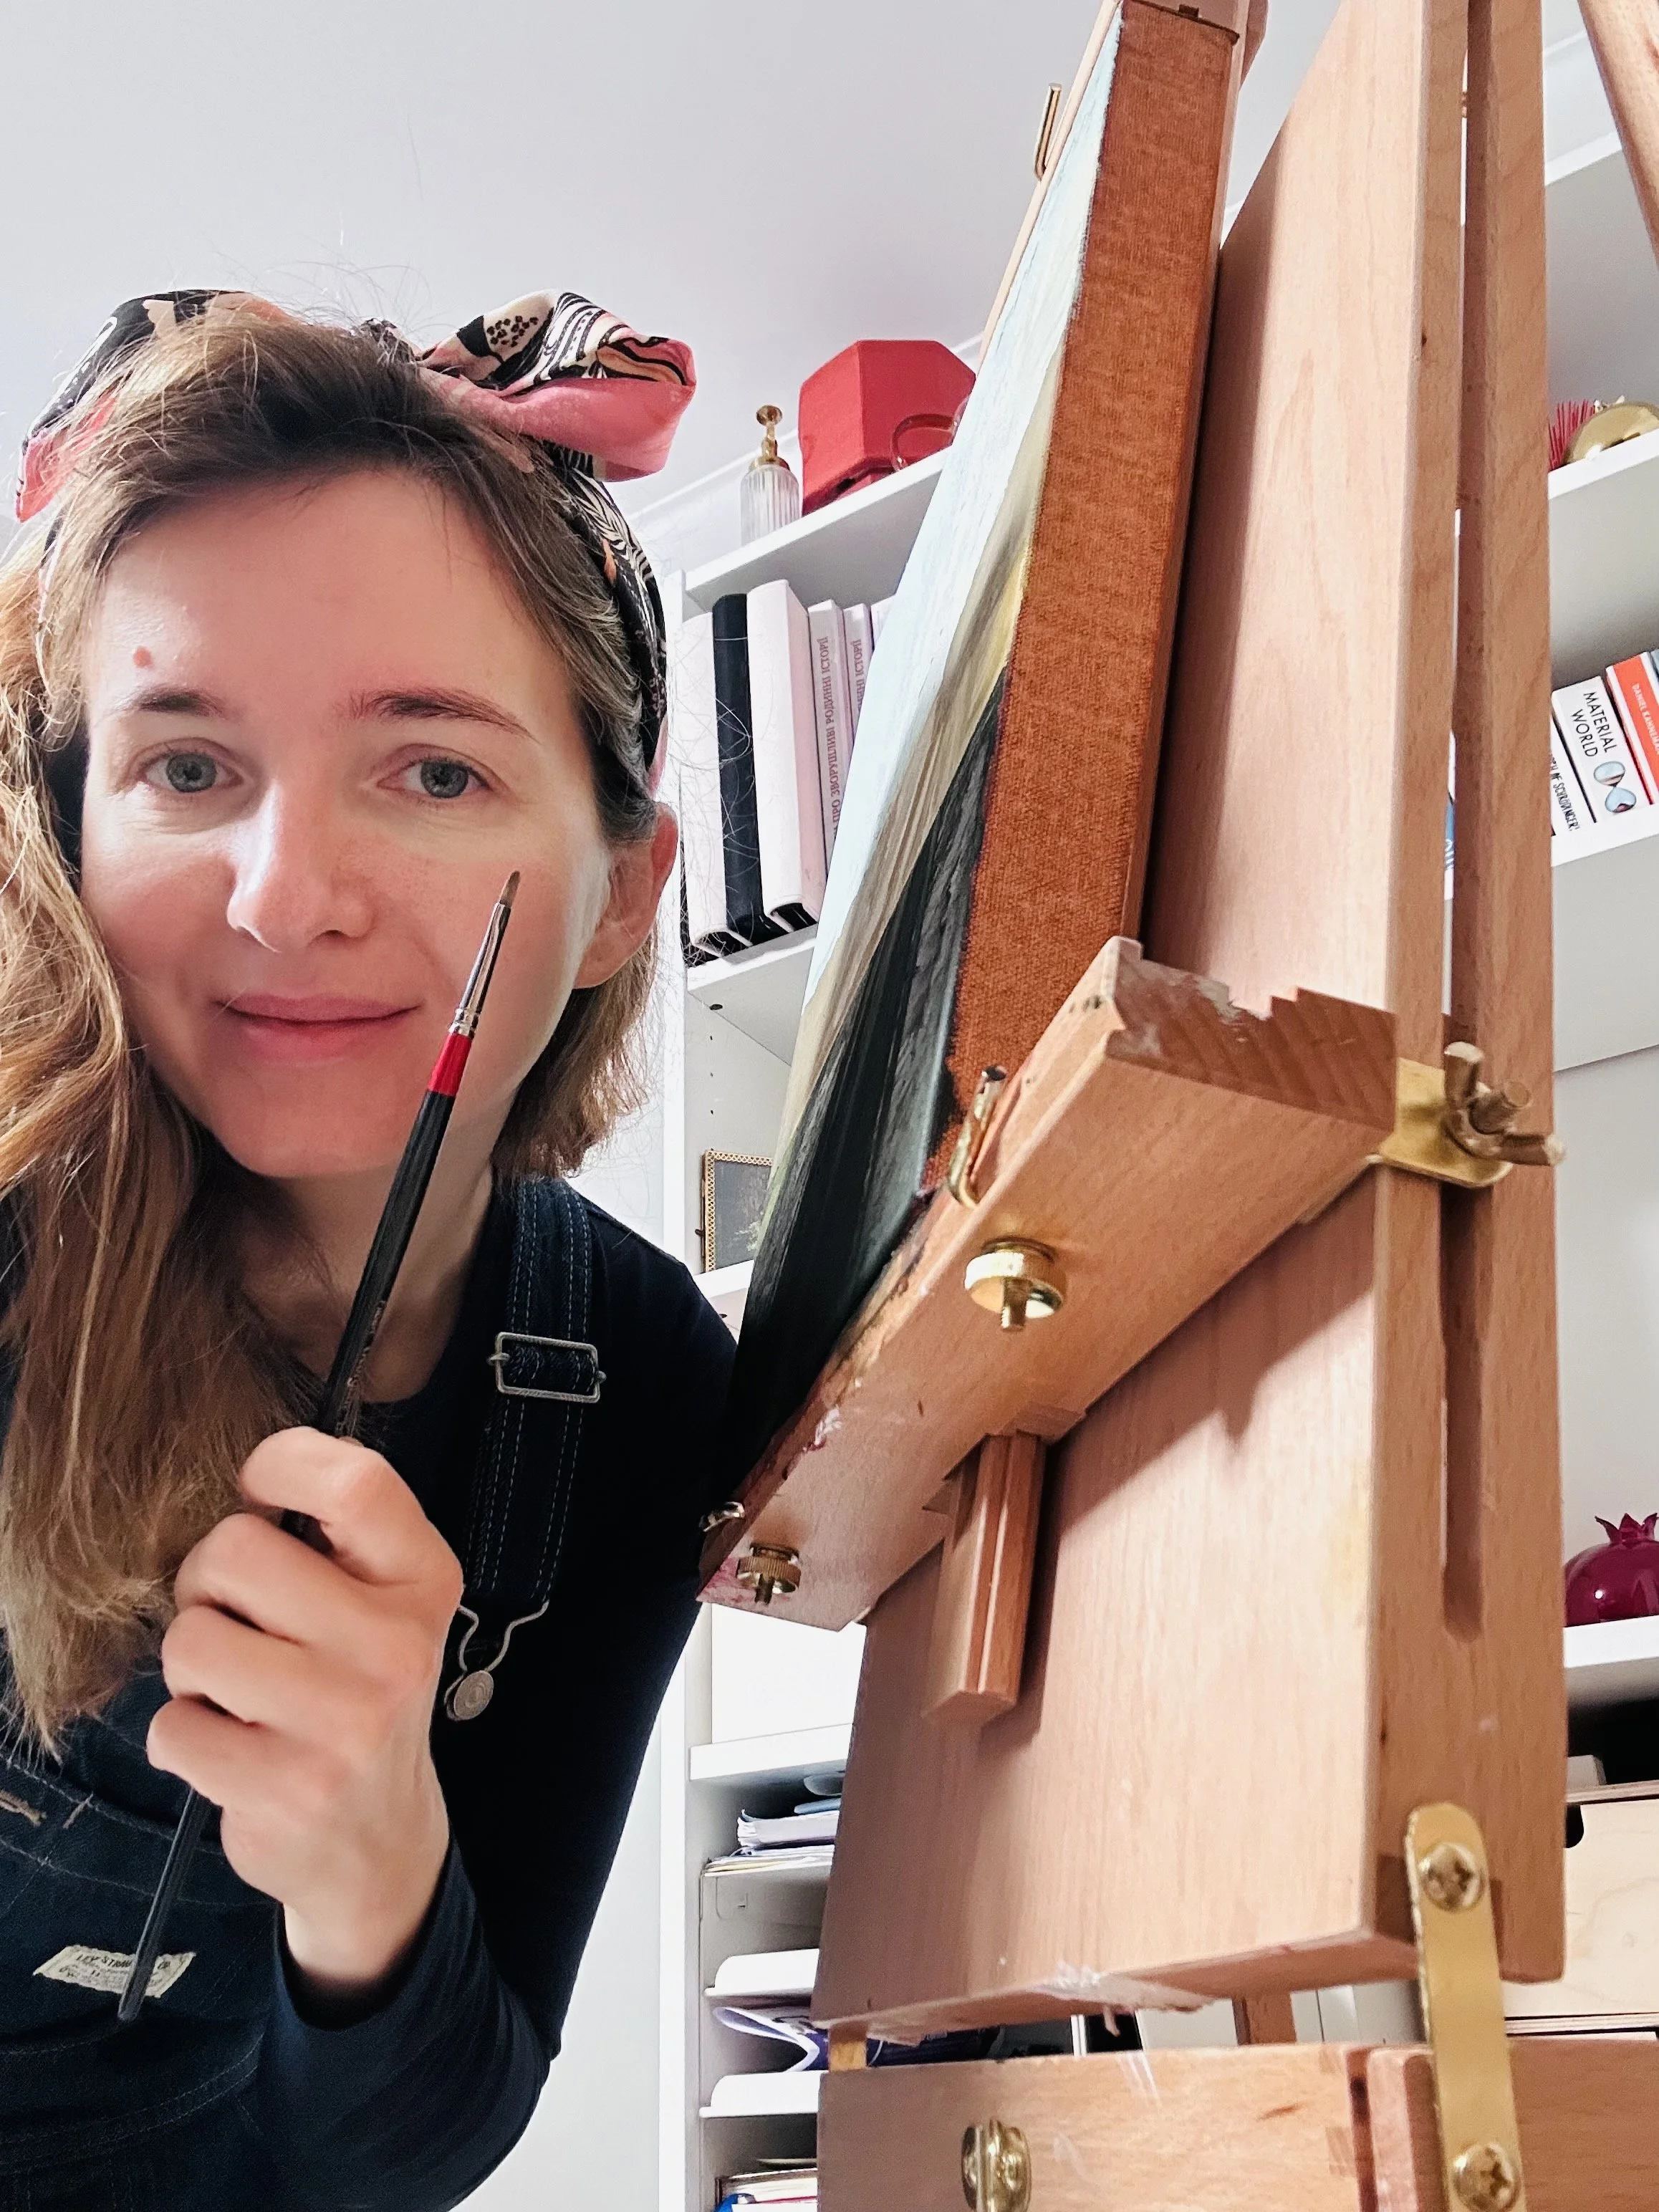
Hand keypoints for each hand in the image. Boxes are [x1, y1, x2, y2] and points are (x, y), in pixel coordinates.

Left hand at [149, 1428, 463, 2006]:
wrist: (374, 1839)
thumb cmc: (356, 1693)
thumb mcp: (380, 1604)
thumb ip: (333, 1537)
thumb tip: (239, 1486)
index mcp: (423, 1582)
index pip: (355, 1483)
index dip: (282, 1466)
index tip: (257, 1493)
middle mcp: (396, 1646)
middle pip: (237, 1550)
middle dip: (207, 1581)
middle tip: (232, 1619)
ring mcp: (344, 1721)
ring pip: (192, 1637)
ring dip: (191, 1665)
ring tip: (232, 1691)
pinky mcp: (286, 1788)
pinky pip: (172, 1726)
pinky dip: (182, 1735)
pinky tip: (228, 1748)